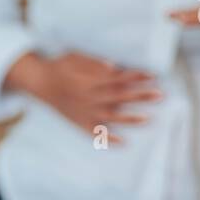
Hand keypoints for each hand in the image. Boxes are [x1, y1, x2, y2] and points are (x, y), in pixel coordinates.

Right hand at [3, 52, 161, 141]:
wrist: (39, 82)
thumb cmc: (60, 66)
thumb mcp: (75, 57)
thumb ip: (94, 62)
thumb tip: (114, 66)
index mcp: (90, 80)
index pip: (119, 78)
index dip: (137, 76)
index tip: (153, 76)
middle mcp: (90, 97)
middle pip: (119, 97)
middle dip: (140, 95)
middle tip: (160, 95)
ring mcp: (85, 111)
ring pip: (110, 117)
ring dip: (129, 118)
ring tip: (147, 119)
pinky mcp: (79, 122)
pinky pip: (94, 133)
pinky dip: (107, 139)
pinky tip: (122, 142)